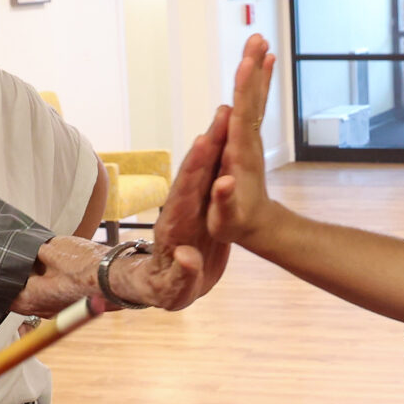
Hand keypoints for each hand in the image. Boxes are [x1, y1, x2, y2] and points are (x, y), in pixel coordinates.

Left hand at [104, 106, 229, 309]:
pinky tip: (235, 135)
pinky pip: (214, 175)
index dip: (194, 168)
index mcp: (174, 227)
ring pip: (205, 168)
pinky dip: (223, 154)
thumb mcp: (175, 290)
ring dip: (216, 141)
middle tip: (223, 114)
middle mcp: (181, 208)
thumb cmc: (168, 290)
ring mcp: (192, 203)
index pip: (184, 192)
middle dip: (208, 143)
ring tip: (230, 113)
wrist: (168, 284)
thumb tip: (187, 258)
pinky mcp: (203, 204)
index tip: (203, 143)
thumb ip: (182, 275)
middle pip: (194, 171)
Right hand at [210, 35, 278, 251]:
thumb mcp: (227, 219)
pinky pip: (254, 105)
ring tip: (260, 42)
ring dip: (257, 70)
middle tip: (256, 39)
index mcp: (240, 155)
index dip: (242, 92)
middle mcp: (248, 141)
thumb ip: (225, 200)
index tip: (245, 65)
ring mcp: (251, 138)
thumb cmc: (236, 223)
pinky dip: (257, 84)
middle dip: (252, 69)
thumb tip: (225, 183)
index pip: (242, 118)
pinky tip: (260, 66)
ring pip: (254, 98)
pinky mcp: (249, 137)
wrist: (259, 225)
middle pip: (251, 99)